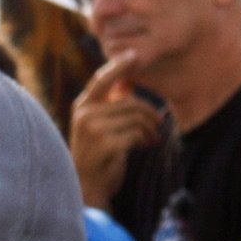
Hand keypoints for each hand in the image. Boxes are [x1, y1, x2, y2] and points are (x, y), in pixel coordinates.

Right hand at [70, 58, 166, 199]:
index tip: (135, 55)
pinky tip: (147, 145)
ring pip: (137, 117)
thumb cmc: (98, 154)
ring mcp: (94, 130)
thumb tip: (127, 82)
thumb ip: (109, 105)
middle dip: (150, 113)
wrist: (88, 185)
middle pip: (131, 102)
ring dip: (151, 128)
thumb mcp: (98, 126)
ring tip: (152, 138)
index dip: (119, 66)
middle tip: (158, 125)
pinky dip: (147, 139)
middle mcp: (85, 115)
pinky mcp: (106, 144)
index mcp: (82, 107)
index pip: (102, 80)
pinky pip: (137, 133)